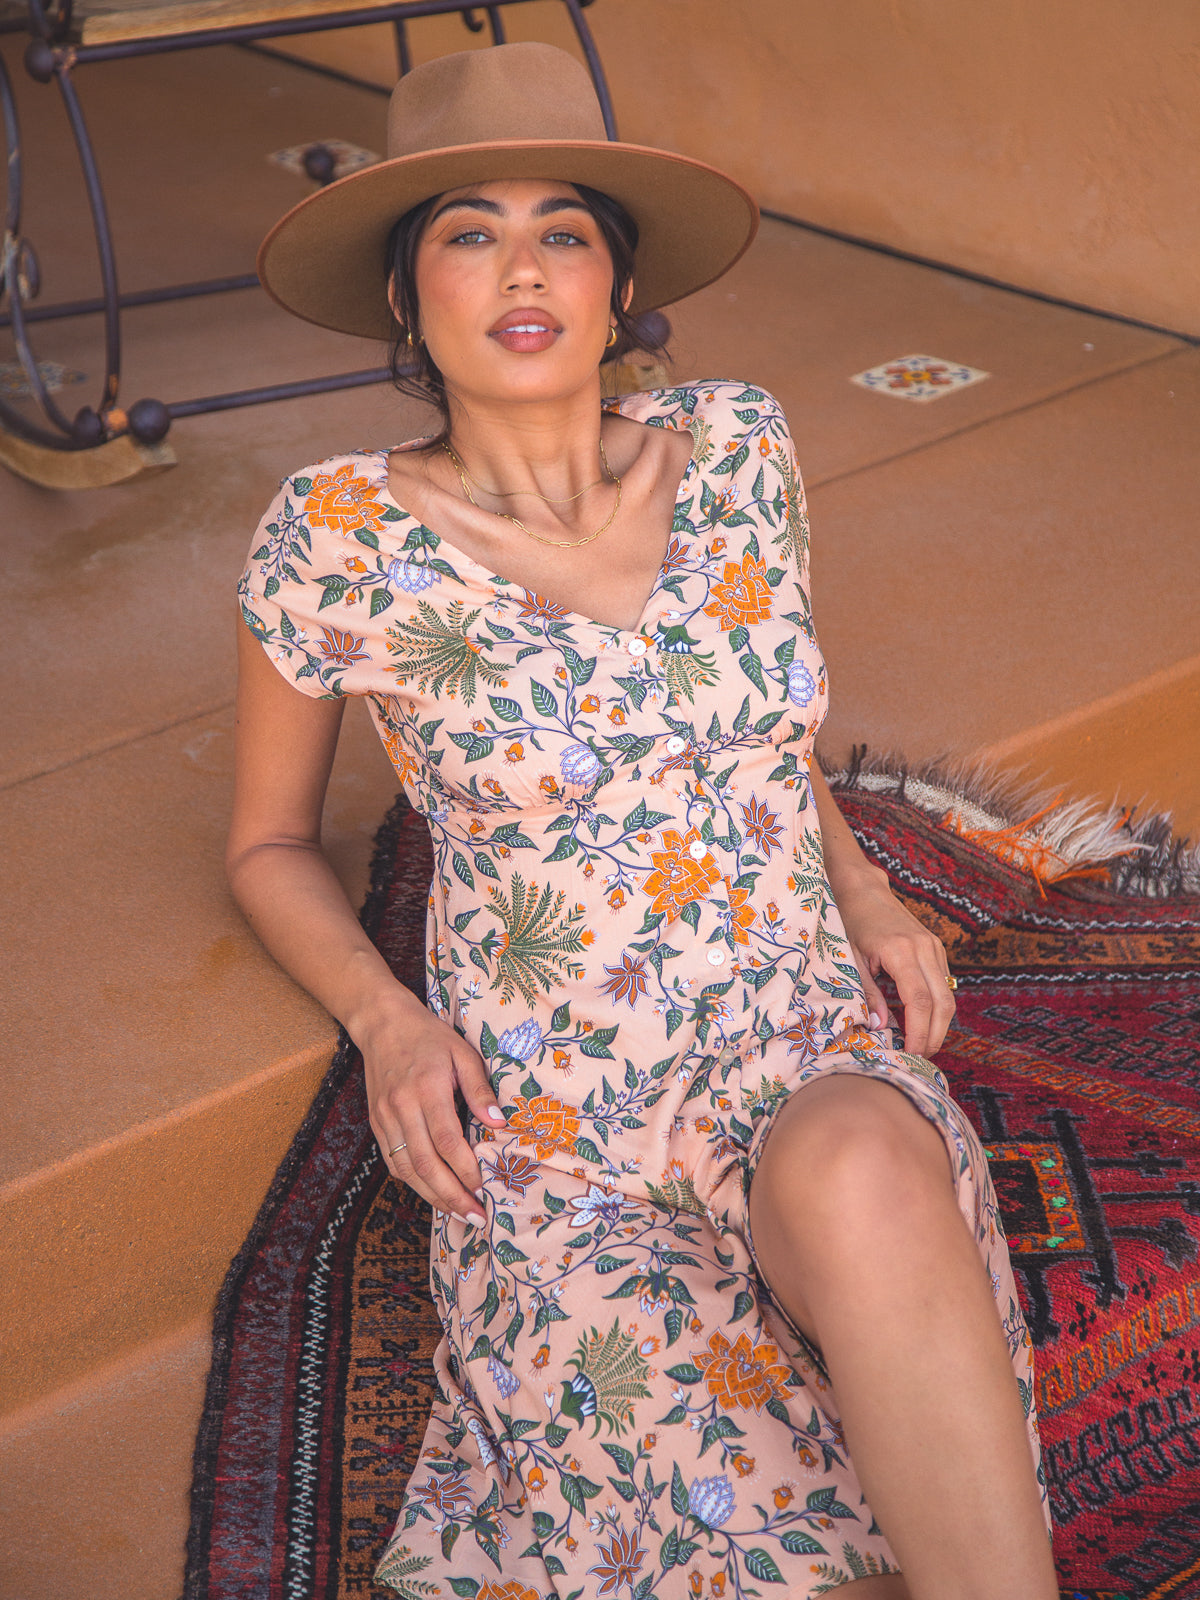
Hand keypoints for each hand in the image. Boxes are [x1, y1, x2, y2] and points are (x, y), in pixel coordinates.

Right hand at [357, 989, 506, 1224]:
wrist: (382, 1023)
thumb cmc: (430, 1036)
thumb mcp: (463, 1053)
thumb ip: (480, 1089)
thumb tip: (499, 1124)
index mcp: (427, 1089)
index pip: (447, 1140)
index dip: (465, 1170)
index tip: (484, 1189)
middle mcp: (401, 1107)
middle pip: (425, 1163)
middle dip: (451, 1196)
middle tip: (475, 1218)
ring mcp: (385, 1118)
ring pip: (405, 1169)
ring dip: (432, 1197)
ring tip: (458, 1214)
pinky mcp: (377, 1123)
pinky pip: (392, 1162)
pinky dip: (413, 1182)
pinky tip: (433, 1193)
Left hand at [836, 865, 955, 1056]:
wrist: (862, 889)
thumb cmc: (849, 921)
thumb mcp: (850, 959)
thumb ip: (867, 993)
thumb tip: (879, 1027)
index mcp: (902, 951)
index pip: (919, 1002)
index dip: (919, 1033)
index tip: (912, 1055)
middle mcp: (925, 948)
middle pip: (942, 1003)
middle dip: (935, 1035)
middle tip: (919, 1058)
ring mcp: (934, 947)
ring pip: (948, 995)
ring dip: (939, 1024)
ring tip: (921, 1046)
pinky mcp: (935, 948)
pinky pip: (943, 984)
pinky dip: (937, 1007)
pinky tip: (922, 1022)